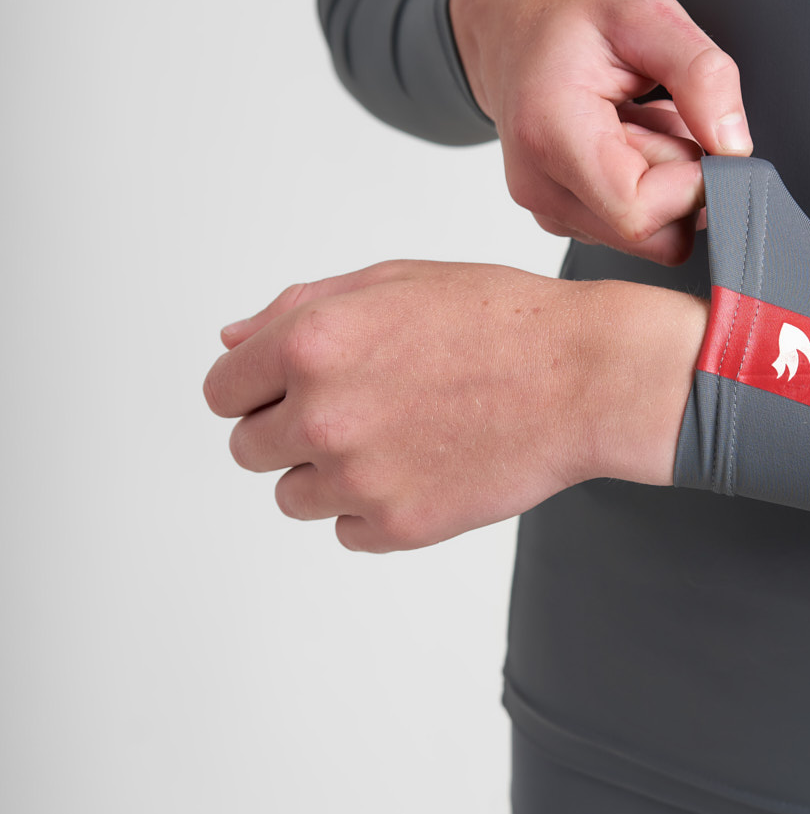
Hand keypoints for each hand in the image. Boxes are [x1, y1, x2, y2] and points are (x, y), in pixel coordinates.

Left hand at [204, 261, 707, 551]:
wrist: (583, 377)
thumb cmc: (499, 320)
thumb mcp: (392, 281)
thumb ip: (297, 310)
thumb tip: (232, 342)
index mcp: (310, 344)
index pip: (222, 391)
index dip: (254, 387)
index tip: (285, 390)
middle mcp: (322, 415)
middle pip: (247, 448)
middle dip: (287, 430)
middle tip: (357, 409)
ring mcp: (358, 478)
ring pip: (292, 496)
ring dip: (327, 474)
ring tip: (395, 438)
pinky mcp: (396, 527)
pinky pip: (345, 531)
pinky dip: (373, 508)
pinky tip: (421, 466)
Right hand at [449, 0, 750, 264]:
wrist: (509, 26)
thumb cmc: (566, 17)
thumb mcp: (646, 14)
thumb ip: (700, 74)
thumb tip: (734, 146)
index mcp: (550, 135)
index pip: (640, 213)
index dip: (692, 183)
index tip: (700, 131)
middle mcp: (541, 187)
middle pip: (652, 235)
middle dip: (682, 179)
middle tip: (664, 114)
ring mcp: (549, 208)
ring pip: (649, 235)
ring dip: (666, 179)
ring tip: (638, 118)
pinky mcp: (563, 216)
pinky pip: (632, 224)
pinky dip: (648, 183)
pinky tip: (626, 137)